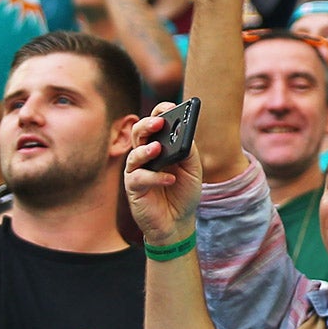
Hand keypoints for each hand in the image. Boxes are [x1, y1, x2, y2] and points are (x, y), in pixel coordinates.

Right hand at [124, 104, 200, 244]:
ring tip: (158, 148)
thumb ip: (187, 150)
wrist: (178, 222)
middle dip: (148, 125)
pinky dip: (154, 177)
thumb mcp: (193, 169)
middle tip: (159, 123)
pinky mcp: (133, 188)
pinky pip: (138, 178)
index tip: (170, 106)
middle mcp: (146, 155)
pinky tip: (169, 179)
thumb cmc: (184, 192)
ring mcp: (137, 171)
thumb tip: (183, 133)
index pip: (155, 122)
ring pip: (134, 154)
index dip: (160, 112)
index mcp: (160, 145)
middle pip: (139, 133)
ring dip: (146, 150)